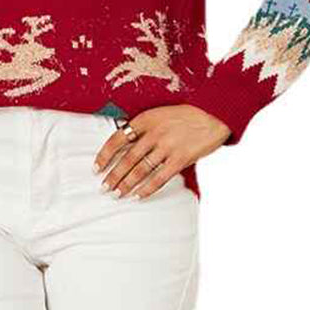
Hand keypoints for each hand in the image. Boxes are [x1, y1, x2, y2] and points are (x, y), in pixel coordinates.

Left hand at [94, 104, 230, 199]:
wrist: (213, 114)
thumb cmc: (185, 115)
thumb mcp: (159, 114)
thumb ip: (143, 128)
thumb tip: (124, 144)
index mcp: (145, 119)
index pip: (117, 139)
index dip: (104, 155)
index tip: (96, 167)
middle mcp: (154, 133)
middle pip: (127, 158)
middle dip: (113, 175)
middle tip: (104, 187)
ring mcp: (167, 146)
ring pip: (141, 170)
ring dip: (126, 184)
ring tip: (117, 193)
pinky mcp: (181, 159)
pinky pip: (160, 178)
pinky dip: (147, 189)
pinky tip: (138, 195)